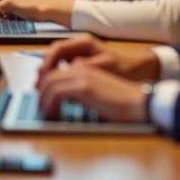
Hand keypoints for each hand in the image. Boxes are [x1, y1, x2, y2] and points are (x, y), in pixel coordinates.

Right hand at [36, 34, 161, 81]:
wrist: (139, 69)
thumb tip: (67, 69)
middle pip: (53, 54)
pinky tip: (54, 86)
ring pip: (57, 60)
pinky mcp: (82, 62)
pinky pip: (63, 66)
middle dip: (44, 68)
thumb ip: (86, 67)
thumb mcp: (105, 68)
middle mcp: (80, 45)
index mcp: (84, 43)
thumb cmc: (125, 68)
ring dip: (49, 73)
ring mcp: (80, 53)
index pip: (57, 48)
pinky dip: (56, 75)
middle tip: (38, 83)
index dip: (47, 62)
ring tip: (42, 86)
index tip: (44, 75)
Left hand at [36, 58, 150, 122]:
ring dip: (43, 99)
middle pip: (49, 75)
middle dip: (40, 91)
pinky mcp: (85, 87)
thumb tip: (64, 100)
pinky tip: (54, 112)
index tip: (41, 96)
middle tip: (39, 105)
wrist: (140, 102)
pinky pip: (57, 92)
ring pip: (50, 82)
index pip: (56, 70)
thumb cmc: (122, 102)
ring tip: (45, 111)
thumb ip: (81, 89)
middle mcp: (82, 66)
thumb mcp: (97, 91)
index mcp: (85, 66)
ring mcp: (82, 75)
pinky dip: (51, 103)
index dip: (44, 83)